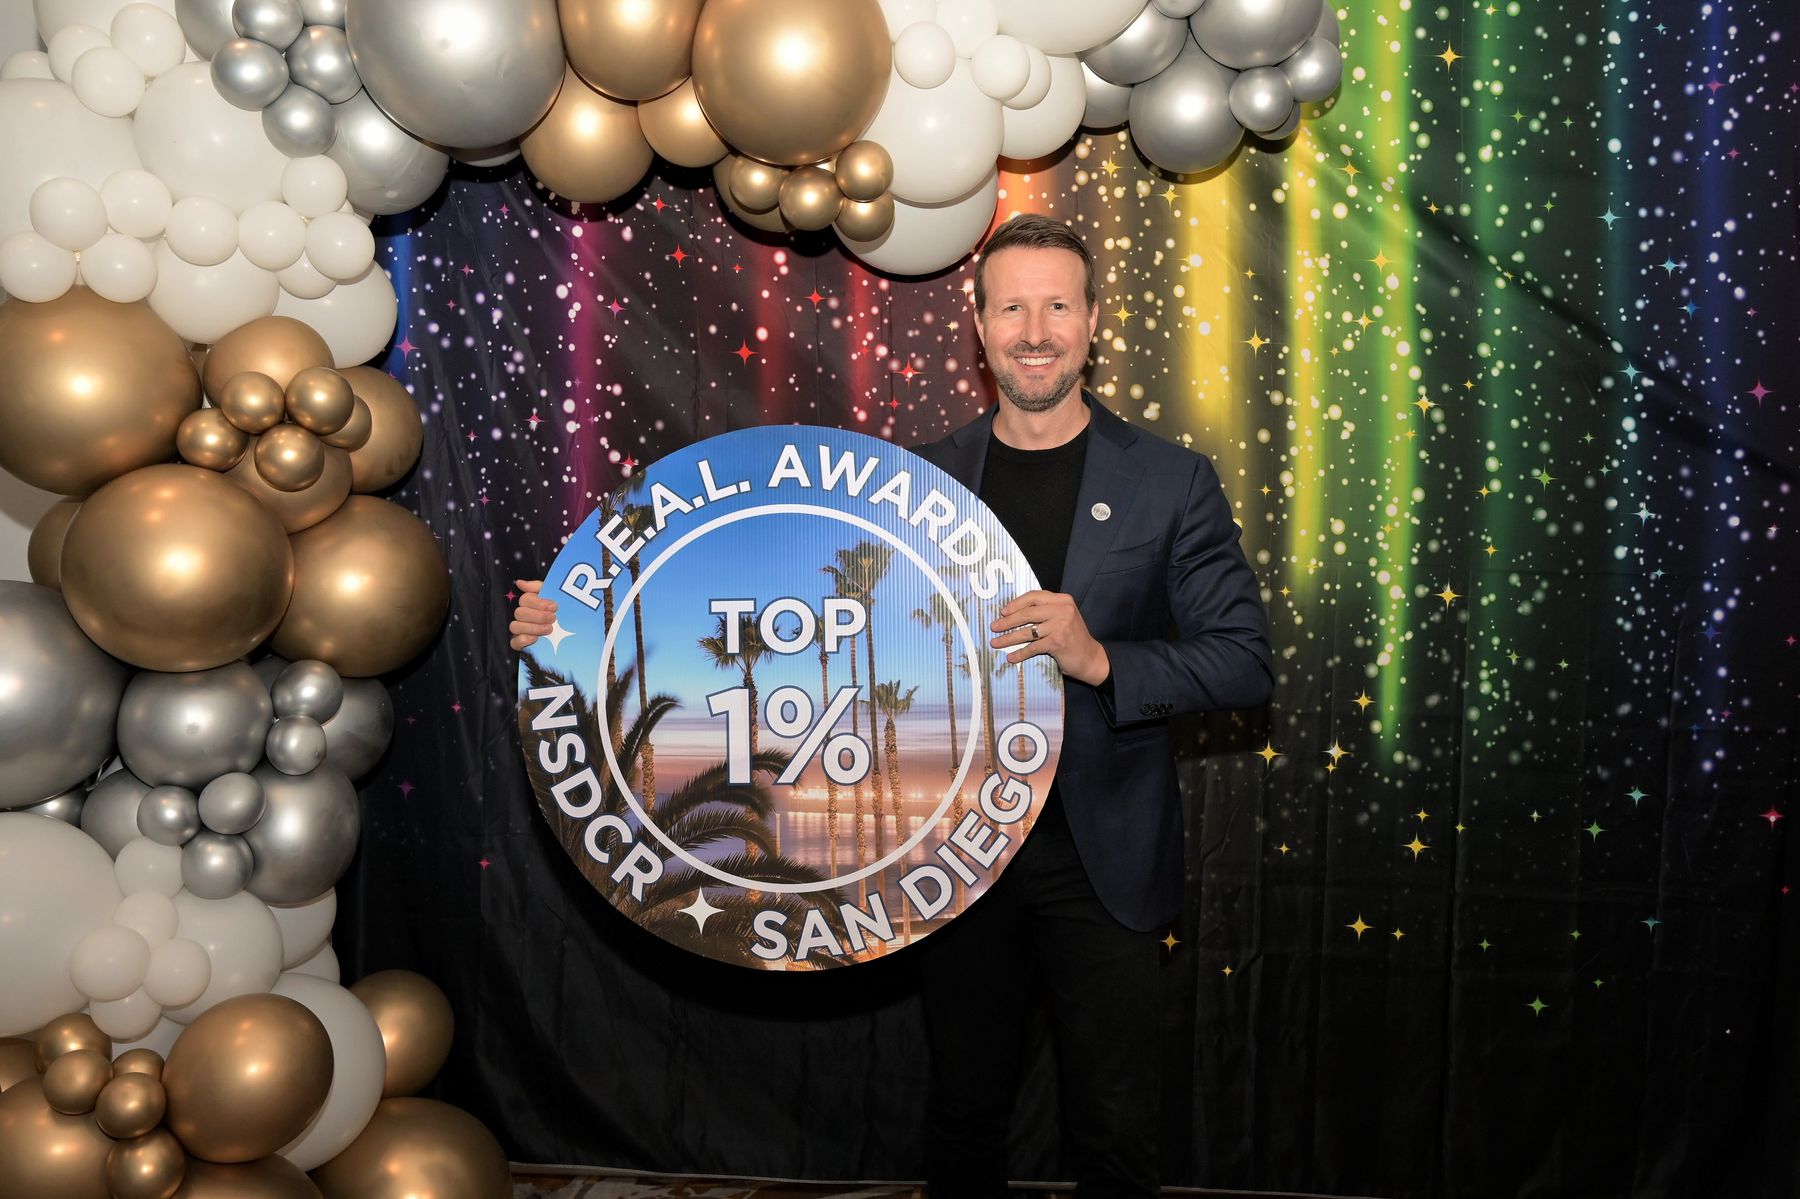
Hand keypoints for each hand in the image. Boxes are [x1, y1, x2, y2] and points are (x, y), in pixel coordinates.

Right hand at [509, 579, 555, 650]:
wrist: (573, 632)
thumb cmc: (561, 611)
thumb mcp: (553, 595)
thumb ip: (537, 587)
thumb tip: (520, 582)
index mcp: (529, 603)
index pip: (525, 600)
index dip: (538, 603)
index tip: (554, 606)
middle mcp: (522, 616)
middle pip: (519, 613)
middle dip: (538, 616)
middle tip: (553, 618)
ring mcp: (519, 631)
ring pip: (515, 626)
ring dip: (533, 627)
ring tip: (549, 629)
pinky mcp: (520, 644)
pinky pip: (514, 642)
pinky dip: (523, 640)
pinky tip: (536, 638)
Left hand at [989, 590, 1109, 685]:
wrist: (1090, 658)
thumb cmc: (1072, 638)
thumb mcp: (1062, 618)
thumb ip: (1045, 612)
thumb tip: (1014, 613)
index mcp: (1063, 600)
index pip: (1033, 597)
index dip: (1015, 604)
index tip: (1003, 612)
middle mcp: (1063, 609)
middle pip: (1027, 613)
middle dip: (1007, 621)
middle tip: (994, 627)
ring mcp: (1061, 625)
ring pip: (1027, 631)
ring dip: (1008, 639)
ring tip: (995, 643)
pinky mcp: (1057, 642)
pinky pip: (1032, 647)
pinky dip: (1020, 654)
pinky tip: (1011, 658)